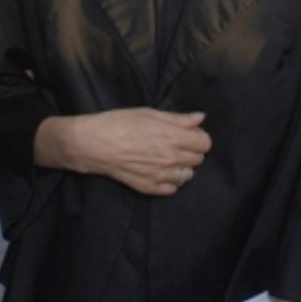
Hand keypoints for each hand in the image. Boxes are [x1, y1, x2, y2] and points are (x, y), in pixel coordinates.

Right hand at [34, 108, 210, 195]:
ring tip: (165, 158)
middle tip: (174, 144)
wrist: (95, 144)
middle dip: (190, 151)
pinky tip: (158, 171)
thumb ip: (178, 119)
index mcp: (173, 136)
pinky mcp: (150, 188)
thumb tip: (200, 118)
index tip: (188, 134)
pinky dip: (169, 181)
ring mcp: (161, 176)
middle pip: (198, 160)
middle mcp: (171, 158)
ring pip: (187, 176)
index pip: (205, 143)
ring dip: (181, 167)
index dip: (198, 137)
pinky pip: (172, 189)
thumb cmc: (120, 123)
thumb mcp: (149, 113)